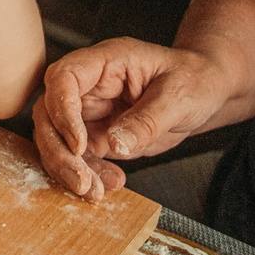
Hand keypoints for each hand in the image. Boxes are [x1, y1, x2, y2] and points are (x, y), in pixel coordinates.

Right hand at [32, 38, 231, 201]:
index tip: (80, 145)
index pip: (64, 78)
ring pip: (57, 140)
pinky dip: (86, 176)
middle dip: (59, 151)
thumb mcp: (178, 96)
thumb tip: (117, 144)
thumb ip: (147, 120)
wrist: (205, 91)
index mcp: (105, 62)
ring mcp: (90, 112)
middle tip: (81, 182)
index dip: (62, 111)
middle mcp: (90, 86)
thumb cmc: (193, 79)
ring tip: (94, 192)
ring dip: (69, 169)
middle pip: (49, 114)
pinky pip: (79, 159)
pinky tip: (107, 186)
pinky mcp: (96, 136)